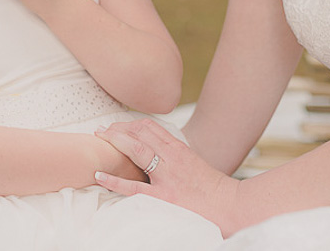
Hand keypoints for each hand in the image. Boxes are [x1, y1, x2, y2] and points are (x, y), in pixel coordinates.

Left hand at [95, 118, 241, 234]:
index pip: (151, 127)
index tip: (117, 126)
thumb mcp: (194, 165)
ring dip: (115, 141)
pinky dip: (114, 180)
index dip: (130, 124)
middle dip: (118, 129)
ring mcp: (167, 176)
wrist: (230, 205)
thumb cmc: (213, 189)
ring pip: (137, 149)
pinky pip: (134, 186)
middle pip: (141, 133)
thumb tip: (160, 156)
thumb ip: (176, 158)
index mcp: (179, 149)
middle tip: (101, 130)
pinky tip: (100, 174)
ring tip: (99, 139)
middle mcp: (172, 157)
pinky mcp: (164, 196)